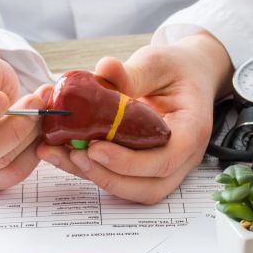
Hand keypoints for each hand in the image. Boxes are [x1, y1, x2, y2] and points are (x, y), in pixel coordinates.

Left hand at [37, 32, 232, 203]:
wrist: (188, 76)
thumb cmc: (177, 70)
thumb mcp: (158, 63)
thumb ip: (134, 72)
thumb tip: (104, 70)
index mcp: (191, 130)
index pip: (165, 160)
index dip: (129, 162)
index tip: (96, 148)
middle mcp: (182, 157)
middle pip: (149, 187)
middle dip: (108, 177)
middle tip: (74, 154)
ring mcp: (164, 166)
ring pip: (132, 189)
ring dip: (94, 176)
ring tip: (60, 154)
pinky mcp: (143, 167)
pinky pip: (120, 178)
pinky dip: (91, 169)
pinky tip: (64, 152)